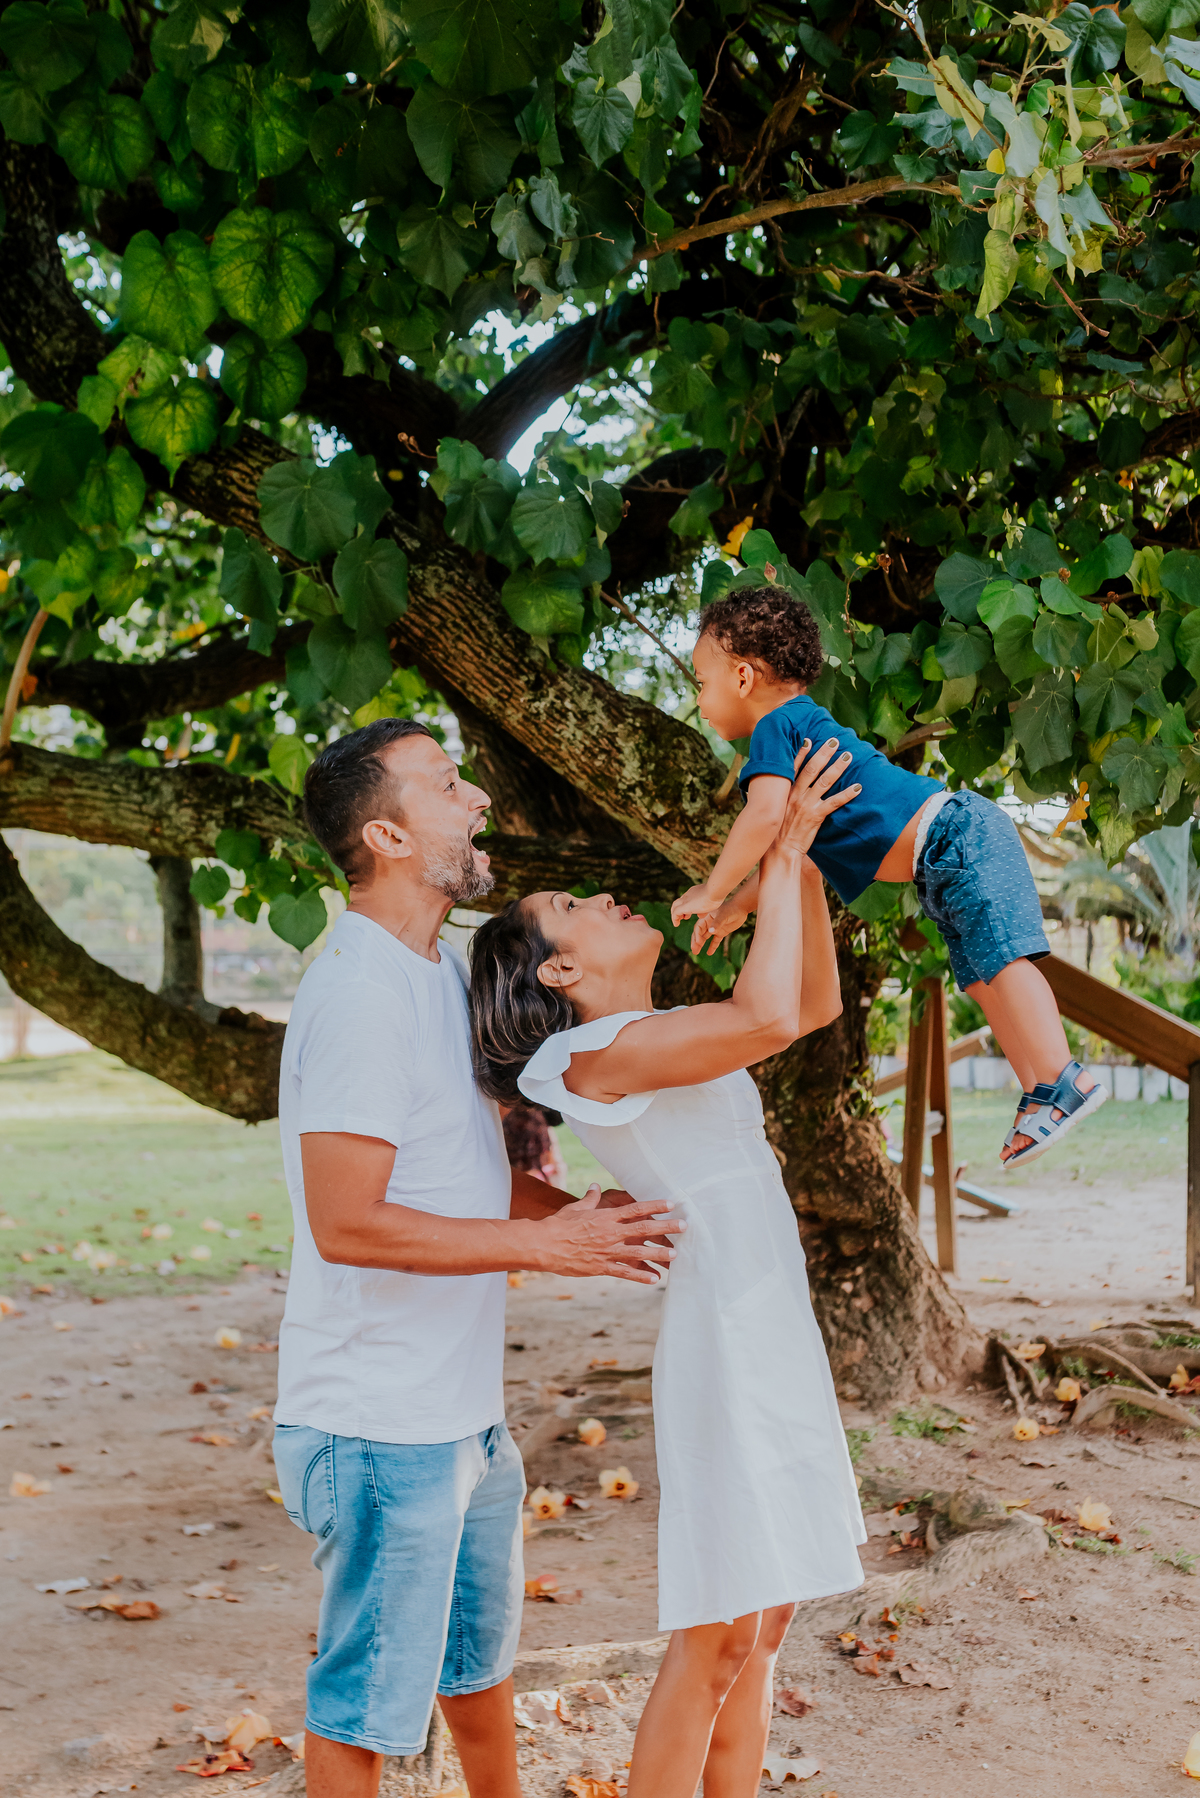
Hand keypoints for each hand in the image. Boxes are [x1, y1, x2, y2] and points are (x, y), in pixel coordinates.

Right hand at [526, 1183, 684, 1282]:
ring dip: (659, 1254)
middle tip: (684, 1226)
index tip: (671, 1203)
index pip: (636, 1208)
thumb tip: (594, 1186)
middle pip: (644, 1228)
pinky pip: (625, 1273)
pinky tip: (655, 1280)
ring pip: (639, 1253)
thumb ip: (590, 1199)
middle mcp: (611, 1233)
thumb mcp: (576, 1208)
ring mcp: (607, 1251)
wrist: (544, 1244)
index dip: (655, 1205)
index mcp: (606, 1216)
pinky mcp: (601, 1267)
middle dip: (666, 1227)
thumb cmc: (559, 1224)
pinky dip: (640, 1276)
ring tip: (676, 1254)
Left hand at [671, 882, 717, 926]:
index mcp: (696, 891)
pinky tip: (676, 924)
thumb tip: (700, 915)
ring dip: (676, 914)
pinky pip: (676, 912)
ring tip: (677, 922)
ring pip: (675, 906)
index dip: (688, 905)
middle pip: (680, 901)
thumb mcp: (711, 902)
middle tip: (684, 917)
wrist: (715, 890)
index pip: (688, 898)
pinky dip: (675, 918)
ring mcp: (686, 899)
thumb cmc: (718, 895)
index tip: (691, 913)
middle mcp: (690, 894)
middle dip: (680, 910)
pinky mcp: (685, 906)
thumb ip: (706, 907)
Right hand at [692, 888, 752, 956]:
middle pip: (699, 933)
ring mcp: (715, 928)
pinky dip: (712, 946)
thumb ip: (717, 923)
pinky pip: (715, 941)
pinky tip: (709, 953)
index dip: (697, 935)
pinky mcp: (721, 932)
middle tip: (694, 950)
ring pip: (705, 937)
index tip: (698, 943)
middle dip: (696, 942)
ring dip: (701, 944)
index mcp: (706, 917)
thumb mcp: (723, 915)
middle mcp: (709, 923)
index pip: (698, 927)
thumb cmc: (731, 909)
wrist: (741, 908)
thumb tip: (711, 932)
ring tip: (696, 953)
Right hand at [770, 738, 858, 857]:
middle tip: (834, 741)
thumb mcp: (775, 811)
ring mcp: (806, 805)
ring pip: (825, 781)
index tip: (809, 740)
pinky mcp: (816, 817)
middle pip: (812, 769)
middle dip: (824, 753)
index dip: (801, 753)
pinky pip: (834, 802)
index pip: (794, 768)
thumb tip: (785, 790)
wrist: (778, 851)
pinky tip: (857, 788)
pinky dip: (846, 794)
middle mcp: (795, 795)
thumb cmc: (776, 833)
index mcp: (785, 792)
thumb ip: (781, 798)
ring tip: (848, 756)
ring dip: (838, 767)